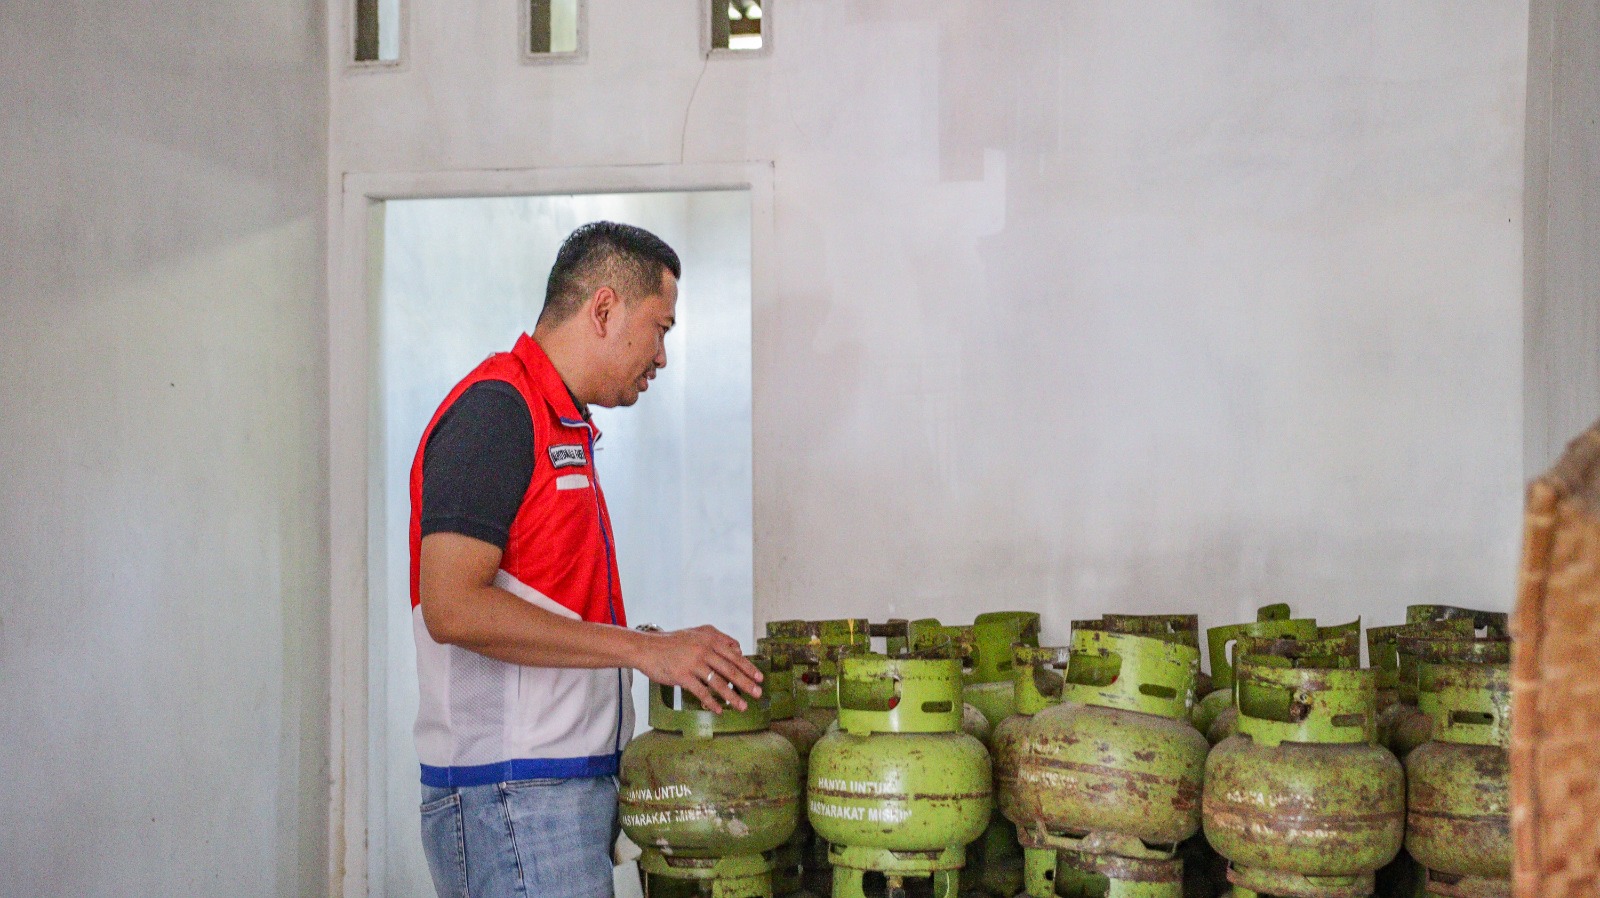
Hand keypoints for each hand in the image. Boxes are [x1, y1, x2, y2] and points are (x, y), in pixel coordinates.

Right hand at [635, 625, 763, 712]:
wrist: (647, 648)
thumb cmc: (673, 642)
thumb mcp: (697, 633)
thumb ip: (717, 638)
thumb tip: (738, 648)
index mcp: (710, 638)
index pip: (734, 654)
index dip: (748, 667)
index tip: (760, 677)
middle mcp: (704, 649)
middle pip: (730, 669)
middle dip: (746, 683)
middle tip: (758, 693)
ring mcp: (693, 662)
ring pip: (718, 682)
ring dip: (732, 697)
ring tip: (743, 707)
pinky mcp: (682, 676)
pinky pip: (701, 692)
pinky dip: (711, 702)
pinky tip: (719, 710)